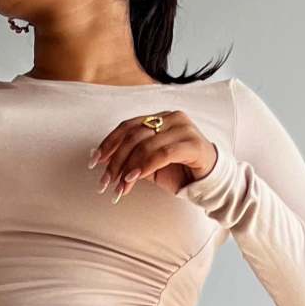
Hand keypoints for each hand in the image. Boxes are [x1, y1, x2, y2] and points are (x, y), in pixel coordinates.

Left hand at [87, 109, 217, 200]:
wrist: (210, 180)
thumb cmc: (179, 171)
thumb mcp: (150, 165)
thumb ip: (132, 160)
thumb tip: (103, 162)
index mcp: (159, 118)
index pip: (128, 126)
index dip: (109, 143)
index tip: (94, 162)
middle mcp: (171, 118)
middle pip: (133, 135)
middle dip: (115, 161)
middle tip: (105, 182)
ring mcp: (183, 128)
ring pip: (145, 144)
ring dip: (127, 168)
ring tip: (118, 187)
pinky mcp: (193, 144)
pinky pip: (162, 154)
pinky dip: (144, 167)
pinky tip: (132, 179)